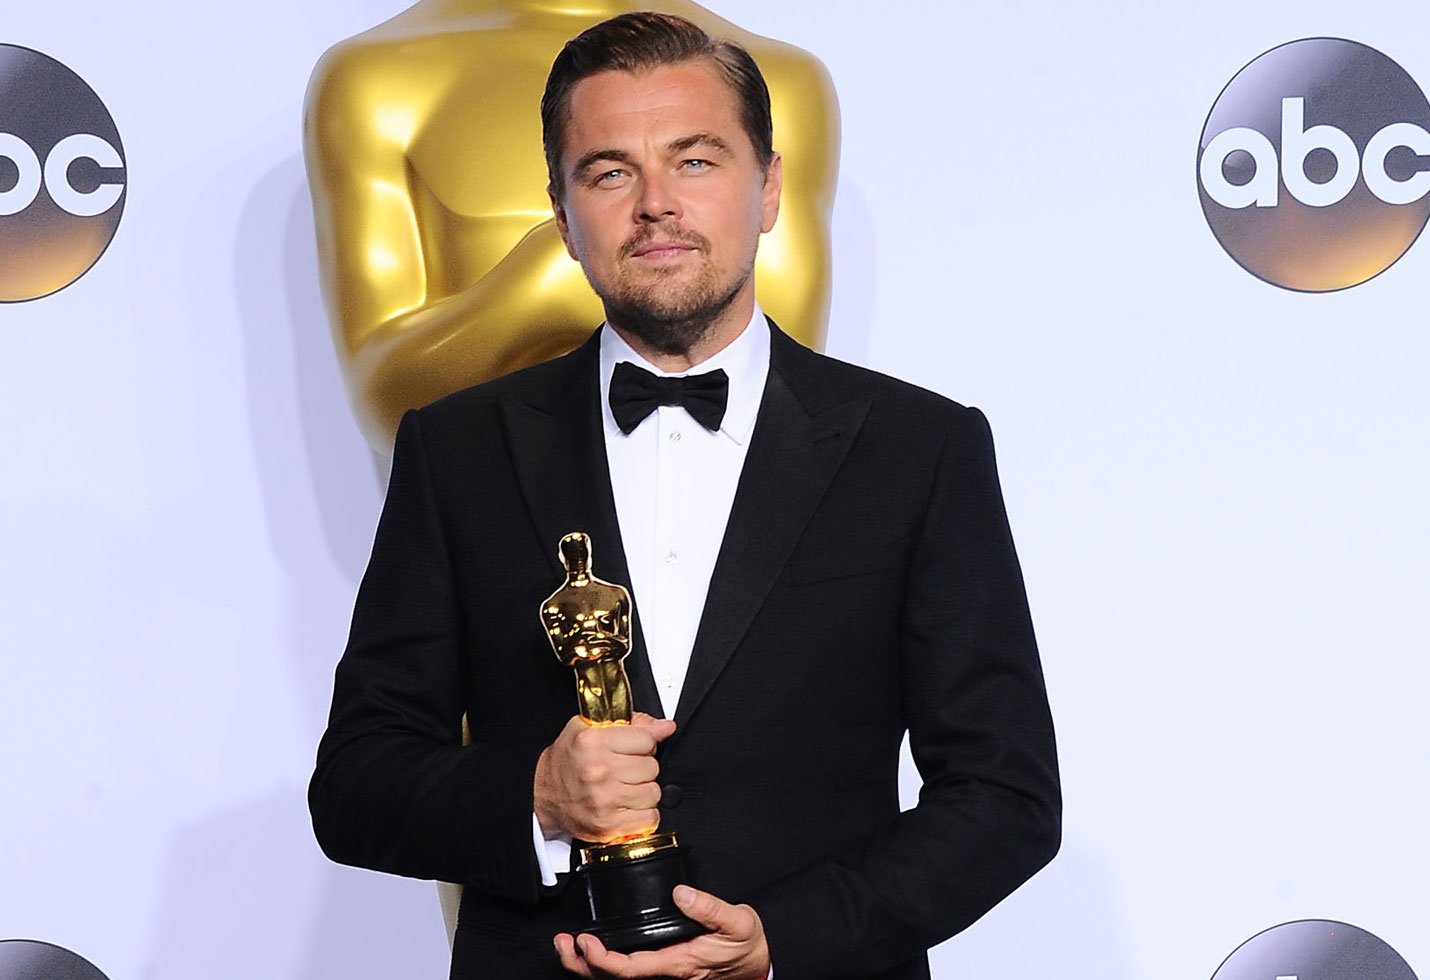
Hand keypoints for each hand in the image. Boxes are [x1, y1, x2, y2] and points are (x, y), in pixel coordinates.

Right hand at [534, 712, 675, 841]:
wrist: (543, 795)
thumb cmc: (568, 761)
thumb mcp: (591, 728)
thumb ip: (633, 723)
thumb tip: (666, 727)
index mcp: (593, 741)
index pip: (647, 739)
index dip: (643, 744)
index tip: (631, 749)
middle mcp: (598, 770)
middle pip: (652, 767)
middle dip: (643, 768)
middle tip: (624, 770)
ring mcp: (604, 799)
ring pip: (653, 793)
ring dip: (644, 792)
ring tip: (624, 788)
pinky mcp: (608, 825)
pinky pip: (649, 818)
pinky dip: (643, 814)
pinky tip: (626, 806)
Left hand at [554, 885, 770, 978]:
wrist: (758, 965)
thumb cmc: (746, 946)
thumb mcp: (737, 922)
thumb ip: (709, 907)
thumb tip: (680, 893)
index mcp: (678, 963)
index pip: (631, 969)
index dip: (603, 960)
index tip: (585, 941)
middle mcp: (665, 974)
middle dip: (582, 964)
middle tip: (563, 942)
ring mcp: (661, 974)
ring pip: (616, 978)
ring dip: (587, 964)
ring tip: (567, 944)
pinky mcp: (661, 968)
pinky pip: (625, 971)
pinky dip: (602, 962)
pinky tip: (592, 948)